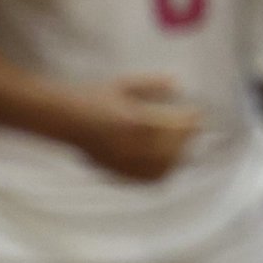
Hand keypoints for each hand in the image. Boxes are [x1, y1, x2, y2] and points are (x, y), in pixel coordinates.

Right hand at [67, 74, 201, 180]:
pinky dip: (161, 172)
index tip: (198, 113)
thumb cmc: (94, 97)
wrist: (65, 118)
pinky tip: (166, 162)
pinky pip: (146, 179)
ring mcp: (124, 162)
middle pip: (172, 150)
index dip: (190, 121)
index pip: (174, 127)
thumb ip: (152, 84)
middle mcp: (131, 147)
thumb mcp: (124, 85)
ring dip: (177, 157)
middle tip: (195, 128)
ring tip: (182, 145)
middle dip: (186, 139)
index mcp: (135, 122)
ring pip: (162, 169)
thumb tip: (177, 83)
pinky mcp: (117, 172)